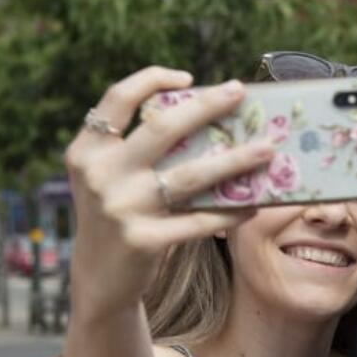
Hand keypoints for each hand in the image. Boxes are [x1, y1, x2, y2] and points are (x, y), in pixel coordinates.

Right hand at [65, 66, 270, 314]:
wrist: (99, 279)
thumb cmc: (118, 216)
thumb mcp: (109, 178)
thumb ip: (136, 149)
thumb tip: (205, 117)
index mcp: (88, 151)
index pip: (117, 99)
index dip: (152, 79)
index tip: (189, 77)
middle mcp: (100, 175)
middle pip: (161, 128)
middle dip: (206, 106)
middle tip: (239, 93)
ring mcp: (121, 208)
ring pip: (191, 175)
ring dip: (235, 160)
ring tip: (268, 149)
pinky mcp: (144, 241)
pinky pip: (200, 221)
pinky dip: (230, 211)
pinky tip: (254, 203)